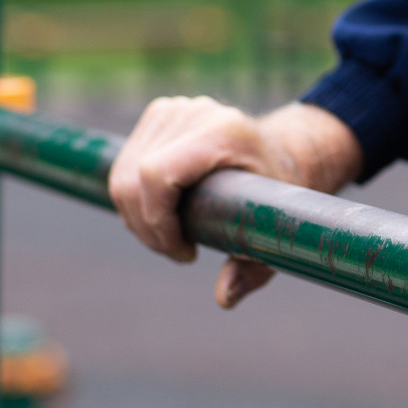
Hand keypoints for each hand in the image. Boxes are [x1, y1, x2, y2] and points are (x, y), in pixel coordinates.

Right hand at [107, 98, 362, 308]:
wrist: (285, 151)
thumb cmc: (280, 196)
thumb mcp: (274, 233)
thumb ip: (251, 269)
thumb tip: (224, 298)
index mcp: (223, 132)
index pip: (156, 174)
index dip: (157, 221)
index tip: (185, 252)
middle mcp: (195, 113)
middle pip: (132, 180)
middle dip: (147, 230)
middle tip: (178, 251)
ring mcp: (174, 109)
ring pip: (123, 176)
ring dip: (138, 218)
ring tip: (173, 236)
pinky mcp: (160, 113)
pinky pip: (126, 166)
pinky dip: (135, 199)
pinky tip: (165, 214)